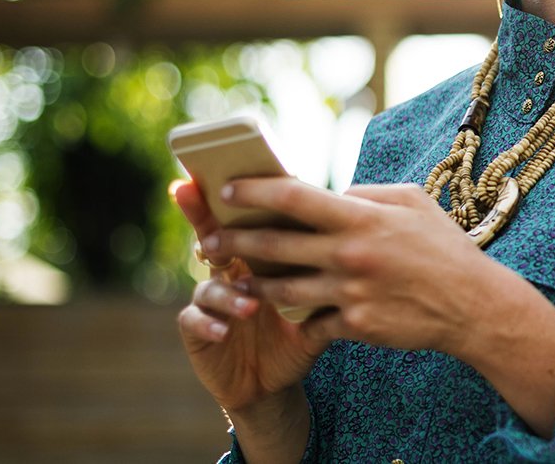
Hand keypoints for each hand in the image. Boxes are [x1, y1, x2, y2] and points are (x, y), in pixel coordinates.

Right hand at [171, 179, 327, 417]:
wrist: (277, 379)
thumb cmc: (301, 328)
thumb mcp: (319, 295)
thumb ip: (331, 261)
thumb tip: (360, 222)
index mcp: (258, 254)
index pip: (247, 217)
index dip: (237, 196)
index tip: (233, 175)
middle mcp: (229, 270)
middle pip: (212, 235)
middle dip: (203, 218)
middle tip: (206, 210)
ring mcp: (210, 299)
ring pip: (208, 284)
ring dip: (227, 292)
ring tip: (250, 304)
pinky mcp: (198, 331)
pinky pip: (194, 321)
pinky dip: (209, 323)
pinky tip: (223, 331)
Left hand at [214, 179, 554, 436]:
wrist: (472, 305)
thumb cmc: (443, 247)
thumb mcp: (411, 202)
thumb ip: (367, 194)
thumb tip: (333, 193)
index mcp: (360, 217)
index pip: (293, 197)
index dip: (253, 191)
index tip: (227, 190)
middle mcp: (349, 254)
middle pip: (273, 246)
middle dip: (233, 241)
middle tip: (209, 240)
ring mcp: (350, 293)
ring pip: (281, 289)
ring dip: (253, 284)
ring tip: (236, 279)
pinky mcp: (355, 326)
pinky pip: (312, 322)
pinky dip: (298, 318)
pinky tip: (284, 314)